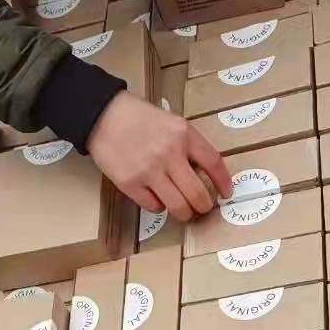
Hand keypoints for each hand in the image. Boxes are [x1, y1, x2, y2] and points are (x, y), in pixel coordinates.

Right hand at [88, 92, 232, 221]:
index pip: (214, 163)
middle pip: (198, 193)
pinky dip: (159, 207)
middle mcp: (169, 153)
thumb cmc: (140, 119)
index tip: (226, 194)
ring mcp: (149, 170)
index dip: (223, 183)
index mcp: (183, 134)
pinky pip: (154, 207)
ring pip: (178, 206)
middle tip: (202, 208)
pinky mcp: (130, 183)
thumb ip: (189, 144)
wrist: (104, 115)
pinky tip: (157, 198)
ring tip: (184, 211)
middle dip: (204, 206)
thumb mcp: (172, 122)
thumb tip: (205, 175)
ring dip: (185, 213)